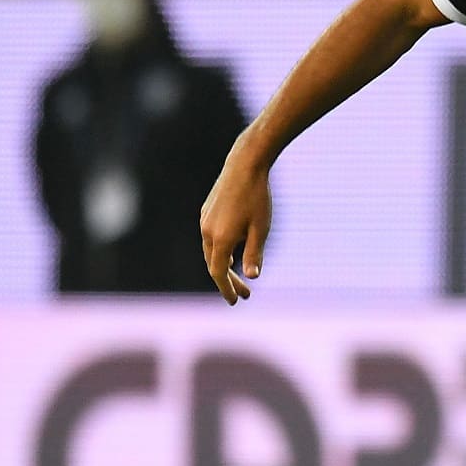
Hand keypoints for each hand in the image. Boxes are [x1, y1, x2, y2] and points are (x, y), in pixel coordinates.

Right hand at [199, 145, 272, 305]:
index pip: (218, 273)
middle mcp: (207, 231)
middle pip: (213, 264)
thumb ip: (255, 253)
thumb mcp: (261, 227)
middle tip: (245, 294)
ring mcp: (204, 219)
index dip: (226, 289)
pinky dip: (219, 249)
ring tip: (235, 275)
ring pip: (210, 250)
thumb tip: (253, 276)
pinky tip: (229, 251)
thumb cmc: (257, 196)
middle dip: (228, 280)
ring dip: (223, 265)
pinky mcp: (207, 210)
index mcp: (220, 238)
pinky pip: (210, 236)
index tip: (236, 302)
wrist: (245, 164)